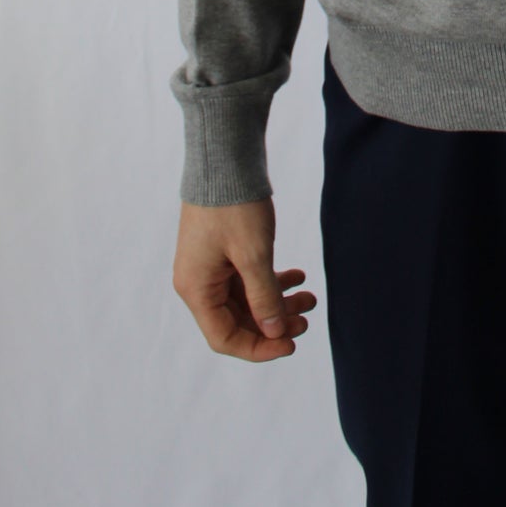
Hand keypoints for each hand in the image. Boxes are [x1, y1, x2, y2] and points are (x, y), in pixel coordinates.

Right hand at [172, 196, 318, 361]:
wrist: (225, 159)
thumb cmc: (234, 206)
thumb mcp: (254, 255)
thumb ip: (264, 297)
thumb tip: (275, 332)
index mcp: (196, 290)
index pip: (225, 337)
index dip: (259, 347)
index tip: (290, 344)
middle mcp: (198, 283)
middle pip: (237, 320)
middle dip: (273, 323)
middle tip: (307, 320)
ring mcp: (209, 266)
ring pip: (245, 299)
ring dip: (276, 302)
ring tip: (309, 299)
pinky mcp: (221, 251)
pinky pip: (246, 278)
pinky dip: (271, 281)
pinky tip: (297, 277)